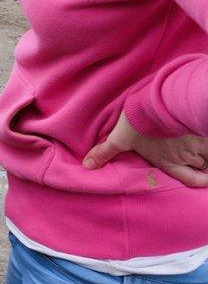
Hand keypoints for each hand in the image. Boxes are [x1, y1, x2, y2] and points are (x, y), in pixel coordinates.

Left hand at [83, 113, 207, 186]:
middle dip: (205, 165)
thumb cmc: (140, 120)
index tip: (205, 180)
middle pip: (204, 167)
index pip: (191, 179)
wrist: (160, 102)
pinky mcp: (206, 130)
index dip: (201, 181)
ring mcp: (199, 143)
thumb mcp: (121, 137)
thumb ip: (106, 151)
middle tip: (204, 161)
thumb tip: (87, 166)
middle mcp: (187, 156)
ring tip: (203, 144)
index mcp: (168, 161)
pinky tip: (206, 132)